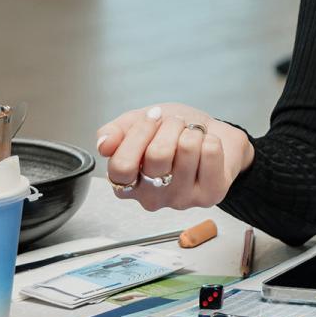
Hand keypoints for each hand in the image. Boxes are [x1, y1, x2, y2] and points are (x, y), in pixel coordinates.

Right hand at [96, 104, 250, 211]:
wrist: (209, 133)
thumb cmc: (171, 133)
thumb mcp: (136, 123)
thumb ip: (113, 132)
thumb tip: (104, 144)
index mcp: (127, 184)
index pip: (122, 166)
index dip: (138, 135)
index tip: (152, 117)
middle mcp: (152, 198)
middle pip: (157, 155)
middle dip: (170, 127)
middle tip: (176, 125)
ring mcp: (181, 199)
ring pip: (187, 149)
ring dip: (192, 131)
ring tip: (192, 135)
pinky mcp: (210, 195)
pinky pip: (211, 153)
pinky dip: (211, 139)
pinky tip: (207, 146)